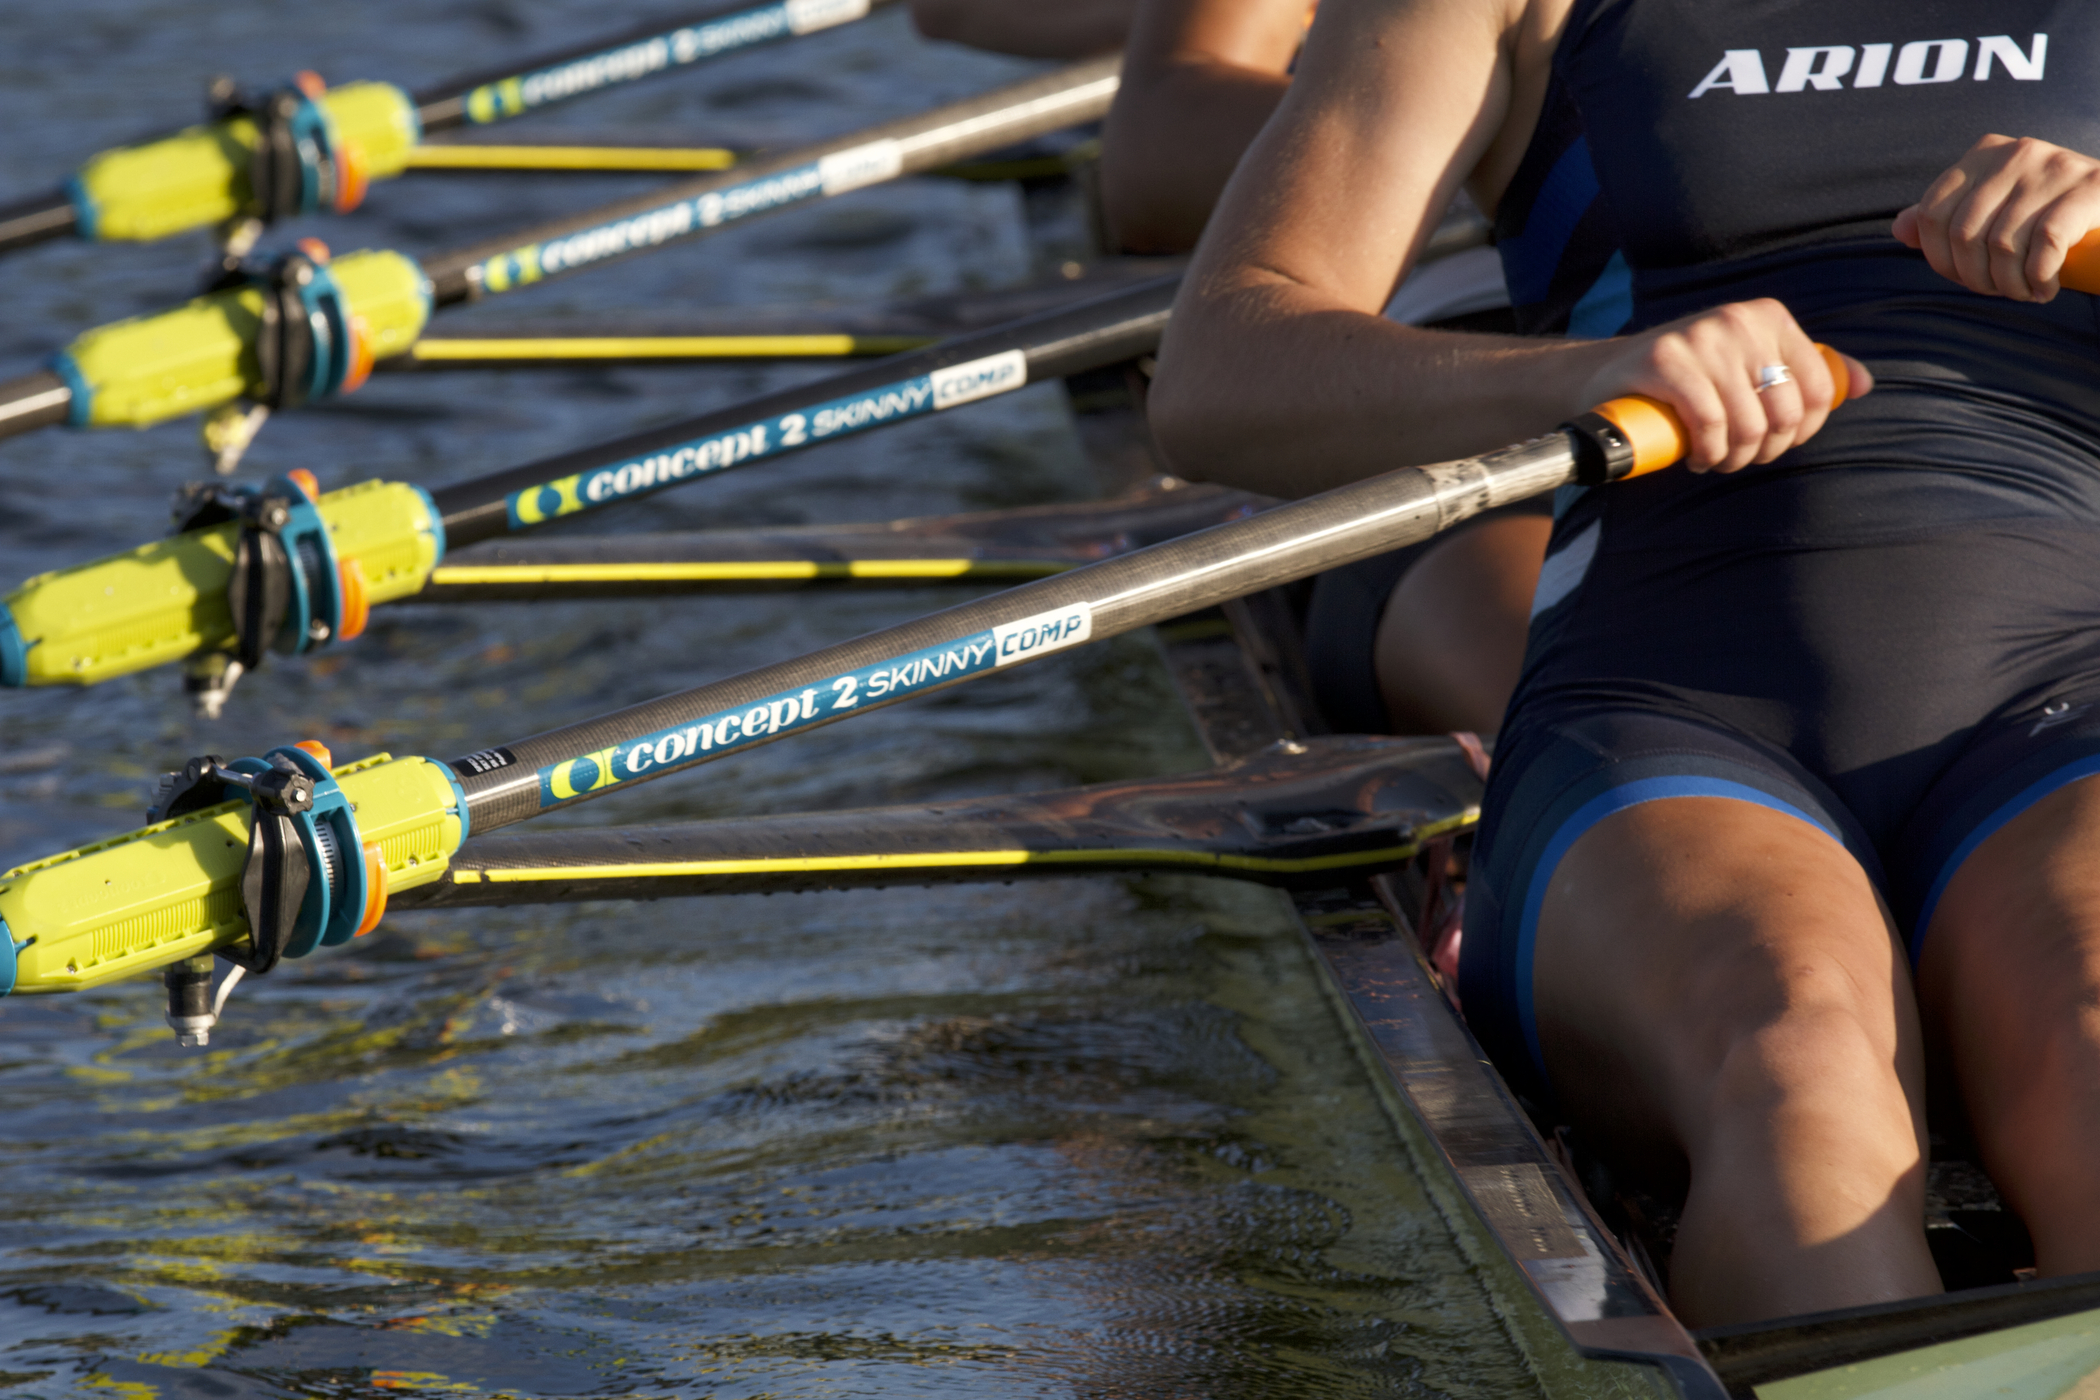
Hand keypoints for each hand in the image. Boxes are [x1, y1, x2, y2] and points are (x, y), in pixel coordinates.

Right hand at [1575, 300, 1871, 473]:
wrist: (1606, 375)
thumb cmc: (1686, 377)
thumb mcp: (1749, 362)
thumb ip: (1805, 368)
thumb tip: (1865, 384)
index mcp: (1769, 317)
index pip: (1818, 388)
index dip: (1802, 432)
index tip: (1774, 444)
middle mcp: (1739, 321)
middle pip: (1784, 412)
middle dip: (1764, 450)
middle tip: (1738, 458)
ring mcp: (1702, 338)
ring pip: (1748, 424)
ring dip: (1733, 458)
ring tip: (1716, 460)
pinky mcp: (1667, 362)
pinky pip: (1710, 422)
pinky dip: (1708, 452)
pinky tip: (1698, 457)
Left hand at [1894, 134, 2099, 301]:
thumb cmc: (2048, 212)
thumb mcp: (1994, 209)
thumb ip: (1946, 216)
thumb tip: (1900, 228)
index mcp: (1984, 155)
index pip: (1932, 214)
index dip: (1940, 259)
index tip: (1966, 278)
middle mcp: (2016, 153)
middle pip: (1964, 233)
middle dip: (1977, 277)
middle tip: (2001, 290)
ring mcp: (2054, 166)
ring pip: (2003, 244)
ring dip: (2011, 284)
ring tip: (2025, 292)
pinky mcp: (2089, 188)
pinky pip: (2045, 243)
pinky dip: (2040, 277)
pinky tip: (2045, 287)